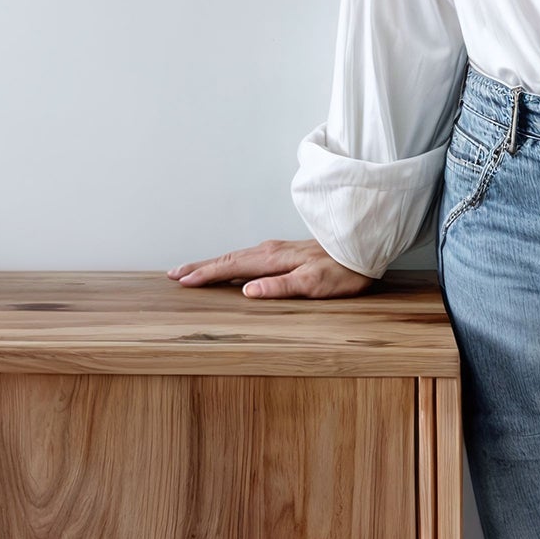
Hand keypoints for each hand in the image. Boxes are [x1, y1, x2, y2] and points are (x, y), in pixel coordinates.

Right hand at [167, 237, 377, 297]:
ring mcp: (277, 249)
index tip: (183, 281)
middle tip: (175, 274)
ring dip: (213, 263)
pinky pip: (248, 256)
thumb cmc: (343, 270)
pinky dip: (230, 261)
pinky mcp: (285, 252)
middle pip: (228, 258)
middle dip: (200, 266)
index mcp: (272, 259)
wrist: (364, 247)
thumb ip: (280, 287)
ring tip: (194, 270)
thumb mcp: (314, 284)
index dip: (205, 275)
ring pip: (236, 256)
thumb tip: (247, 291)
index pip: (231, 267)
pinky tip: (231, 266)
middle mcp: (270, 250)